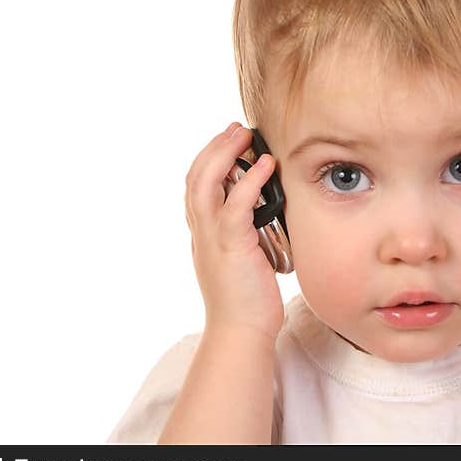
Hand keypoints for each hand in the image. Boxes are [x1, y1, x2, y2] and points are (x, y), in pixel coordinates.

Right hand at [184, 122, 283, 340]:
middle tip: (235, 129)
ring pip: (206, 183)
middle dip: (214, 147)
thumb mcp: (243, 257)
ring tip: (243, 136)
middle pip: (195, 176)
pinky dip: (250, 181)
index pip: (196, 186)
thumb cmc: (247, 299)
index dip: (209, 159)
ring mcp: (212, 238)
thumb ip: (245, 233)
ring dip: (224, 154)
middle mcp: (201, 232)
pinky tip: (265, 165)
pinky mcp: (231, 246)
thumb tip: (265, 211)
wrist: (241, 331)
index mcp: (203, 233)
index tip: (228, 141)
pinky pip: (236, 205)